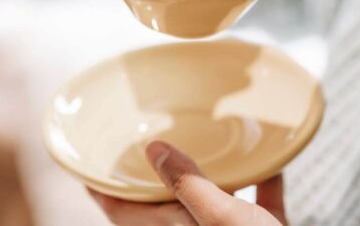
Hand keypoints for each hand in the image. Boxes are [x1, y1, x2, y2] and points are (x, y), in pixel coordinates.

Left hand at [89, 141, 286, 224]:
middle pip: (164, 203)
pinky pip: (258, 202)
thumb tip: (153, 150)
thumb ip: (186, 183)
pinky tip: (271, 160)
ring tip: (203, 143)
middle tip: (145, 143)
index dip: (102, 187)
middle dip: (155, 175)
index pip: (122, 212)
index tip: (88, 161)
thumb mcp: (218, 217)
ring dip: (210, 175)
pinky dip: (261, 181)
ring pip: (212, 201)